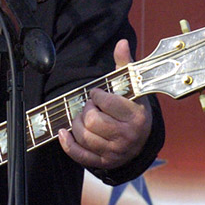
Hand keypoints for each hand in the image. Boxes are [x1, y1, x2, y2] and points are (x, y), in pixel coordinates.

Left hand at [58, 39, 151, 170]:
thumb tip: (122, 42)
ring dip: (76, 124)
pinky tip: (63, 133)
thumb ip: (124, 64)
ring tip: (84, 117)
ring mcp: (116, 152)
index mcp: (136, 116)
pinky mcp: (104, 163)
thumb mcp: (132, 86)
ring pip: (84, 137)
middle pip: (92, 122)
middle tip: (90, 106)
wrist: (142, 138)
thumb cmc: (133, 107)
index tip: (97, 94)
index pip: (106, 103)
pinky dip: (67, 144)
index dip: (96, 95)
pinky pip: (80, 156)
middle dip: (86, 110)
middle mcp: (128, 137)